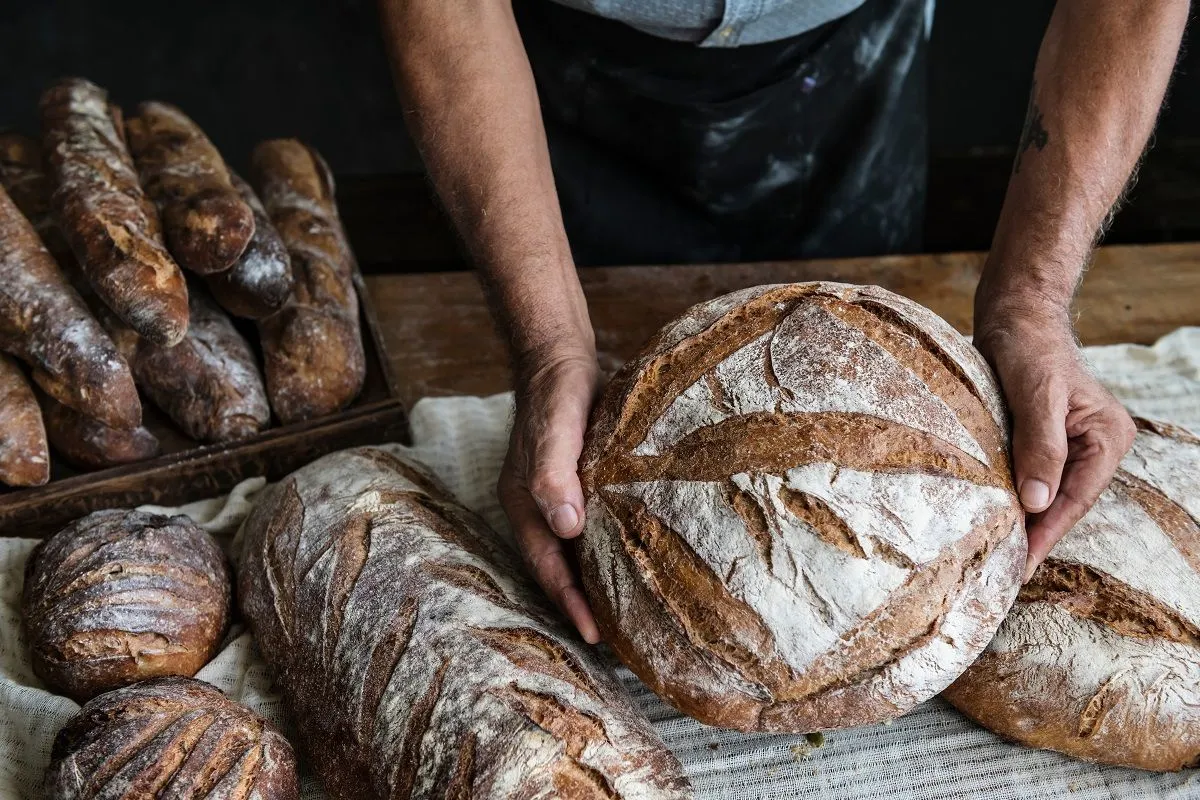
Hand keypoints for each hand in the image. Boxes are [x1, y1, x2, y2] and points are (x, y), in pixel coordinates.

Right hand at [498, 345, 601, 642]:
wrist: (562, 357)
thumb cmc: (556, 393)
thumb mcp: (556, 429)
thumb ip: (556, 474)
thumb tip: (567, 527)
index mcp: (525, 504)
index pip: (547, 567)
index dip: (569, 602)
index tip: (595, 635)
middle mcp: (539, 508)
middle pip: (558, 568)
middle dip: (582, 603)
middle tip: (617, 640)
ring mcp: (559, 497)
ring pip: (576, 552)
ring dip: (596, 580)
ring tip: (628, 613)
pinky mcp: (582, 484)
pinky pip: (593, 528)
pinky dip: (608, 549)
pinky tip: (634, 558)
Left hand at [975, 305, 1135, 581]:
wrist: (1013, 315)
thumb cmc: (1028, 346)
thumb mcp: (1035, 394)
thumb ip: (1040, 446)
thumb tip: (1037, 502)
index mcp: (1107, 437)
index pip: (1076, 498)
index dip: (1047, 533)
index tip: (1020, 563)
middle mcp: (1096, 445)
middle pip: (1063, 502)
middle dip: (1034, 533)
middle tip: (1001, 569)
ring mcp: (1072, 445)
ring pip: (1047, 493)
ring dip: (1023, 519)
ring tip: (995, 554)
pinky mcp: (1045, 441)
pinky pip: (1032, 477)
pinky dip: (1014, 497)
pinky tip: (994, 517)